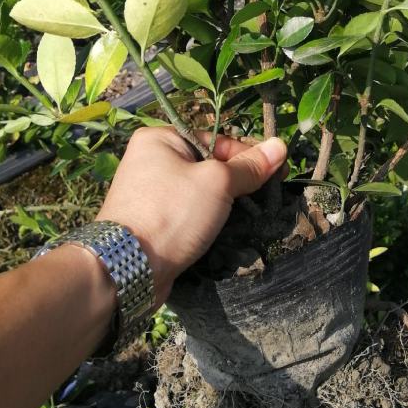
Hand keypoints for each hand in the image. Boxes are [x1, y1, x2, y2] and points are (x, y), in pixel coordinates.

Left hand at [96, 127, 286, 305]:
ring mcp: (150, 194)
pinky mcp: (153, 222)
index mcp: (161, 139)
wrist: (126, 269)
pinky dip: (210, 220)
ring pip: (202, 192)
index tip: (278, 172)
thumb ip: (250, 166)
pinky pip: (190, 213)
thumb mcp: (218, 182)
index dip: (249, 156)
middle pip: (210, 165)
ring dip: (227, 203)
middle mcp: (152, 161)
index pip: (218, 139)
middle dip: (240, 181)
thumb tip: (281, 145)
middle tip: (269, 195)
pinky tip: (229, 230)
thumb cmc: (173, 212)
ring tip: (254, 215)